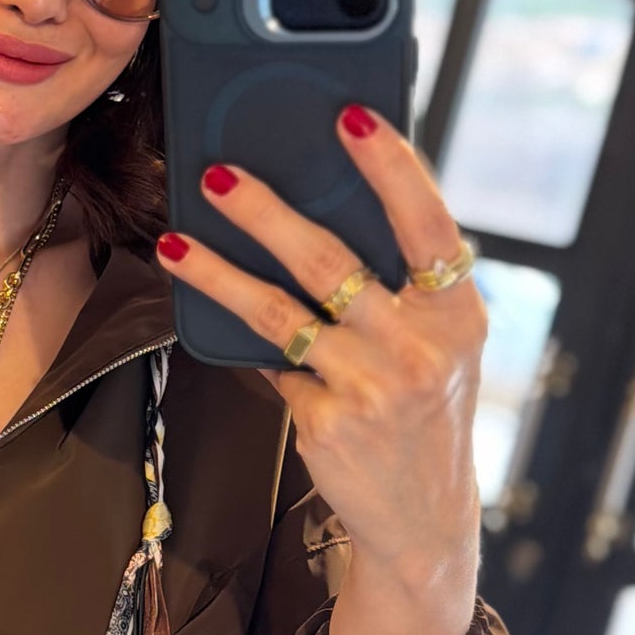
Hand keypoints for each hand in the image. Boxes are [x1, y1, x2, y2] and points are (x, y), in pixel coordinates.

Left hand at [157, 106, 484, 634]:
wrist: (423, 518)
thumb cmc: (425, 410)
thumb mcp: (441, 346)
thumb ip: (405, 287)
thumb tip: (321, 208)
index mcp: (458, 311)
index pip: (426, 223)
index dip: (390, 166)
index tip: (350, 116)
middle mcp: (420, 346)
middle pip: (329, 261)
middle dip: (265, 211)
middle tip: (218, 174)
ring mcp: (371, 386)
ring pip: (278, 312)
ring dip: (219, 274)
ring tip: (176, 244)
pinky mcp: (327, 422)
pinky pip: (272, 365)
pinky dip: (246, 344)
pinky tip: (214, 321)